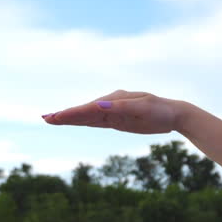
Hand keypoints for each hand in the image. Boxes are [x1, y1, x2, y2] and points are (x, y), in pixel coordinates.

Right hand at [42, 90, 189, 134]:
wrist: (175, 115)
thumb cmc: (161, 109)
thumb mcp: (143, 107)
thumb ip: (121, 106)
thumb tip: (99, 105)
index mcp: (116, 99)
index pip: (90, 108)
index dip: (73, 113)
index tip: (57, 117)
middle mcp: (112, 104)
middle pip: (85, 112)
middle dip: (66, 115)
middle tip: (46, 118)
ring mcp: (114, 112)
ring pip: (88, 117)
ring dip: (71, 119)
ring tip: (52, 119)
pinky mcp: (118, 120)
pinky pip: (97, 122)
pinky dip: (84, 122)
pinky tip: (73, 122)